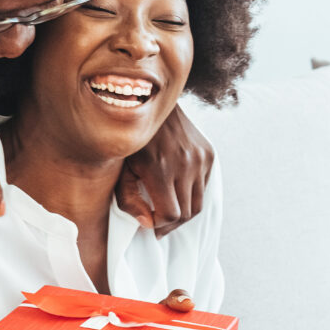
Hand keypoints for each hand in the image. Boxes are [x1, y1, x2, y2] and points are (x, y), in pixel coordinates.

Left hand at [117, 107, 212, 236]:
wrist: (152, 103)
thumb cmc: (130, 140)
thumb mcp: (121, 169)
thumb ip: (129, 199)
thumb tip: (147, 223)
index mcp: (160, 169)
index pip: (170, 215)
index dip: (159, 226)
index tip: (149, 224)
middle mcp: (185, 164)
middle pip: (185, 213)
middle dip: (170, 224)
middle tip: (158, 223)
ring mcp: (200, 158)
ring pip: (197, 204)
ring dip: (182, 214)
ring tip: (168, 212)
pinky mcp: (208, 154)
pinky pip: (203, 187)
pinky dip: (191, 196)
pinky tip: (177, 191)